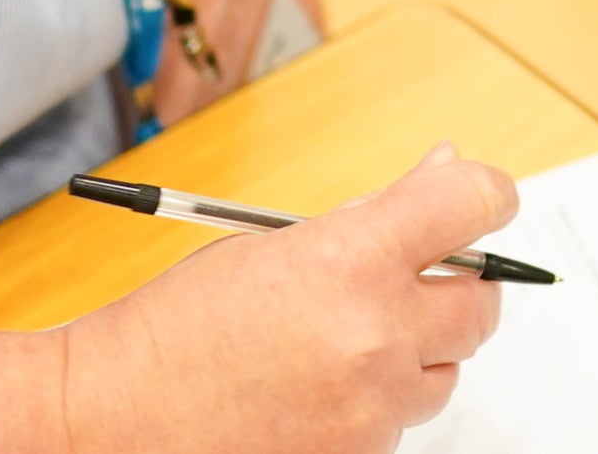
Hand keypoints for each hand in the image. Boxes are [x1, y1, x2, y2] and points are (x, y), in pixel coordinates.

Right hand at [60, 143, 513, 453]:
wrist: (109, 421)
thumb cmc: (177, 327)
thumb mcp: (274, 245)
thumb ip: (373, 213)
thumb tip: (442, 171)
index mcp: (353, 260)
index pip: (470, 204)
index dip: (488, 195)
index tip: (488, 198)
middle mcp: (376, 336)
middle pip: (480, 304)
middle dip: (462, 285)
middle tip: (428, 277)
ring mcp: (370, 411)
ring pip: (444, 372)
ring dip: (415, 352)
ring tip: (342, 343)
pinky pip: (399, 426)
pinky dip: (376, 406)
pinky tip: (319, 392)